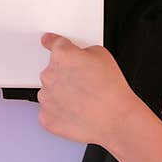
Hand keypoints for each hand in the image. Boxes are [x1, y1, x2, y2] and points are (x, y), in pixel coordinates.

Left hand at [37, 32, 141, 147]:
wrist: (115, 120)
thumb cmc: (111, 90)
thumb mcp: (104, 56)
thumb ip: (84, 51)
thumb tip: (80, 56)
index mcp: (63, 56)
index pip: (52, 43)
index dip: (51, 41)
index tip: (47, 41)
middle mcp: (49, 75)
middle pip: (53, 70)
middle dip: (65, 74)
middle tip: (84, 83)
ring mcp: (46, 97)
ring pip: (50, 91)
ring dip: (62, 94)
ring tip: (83, 100)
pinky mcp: (46, 117)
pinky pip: (49, 110)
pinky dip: (60, 111)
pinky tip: (77, 112)